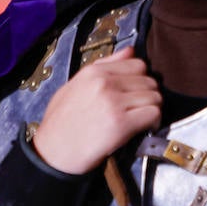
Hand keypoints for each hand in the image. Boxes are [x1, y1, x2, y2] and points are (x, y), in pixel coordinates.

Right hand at [32, 47, 160, 174]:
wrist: (52, 154)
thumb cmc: (60, 123)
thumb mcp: (74, 86)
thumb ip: (103, 66)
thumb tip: (130, 51)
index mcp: (93, 72)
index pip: (137, 64)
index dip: (141, 79)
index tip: (137, 92)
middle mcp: (104, 82)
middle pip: (149, 80)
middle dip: (149, 95)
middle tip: (141, 109)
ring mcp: (113, 102)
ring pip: (154, 96)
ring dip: (152, 108)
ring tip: (143, 119)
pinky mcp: (121, 123)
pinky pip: (153, 114)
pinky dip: (153, 122)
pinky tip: (145, 128)